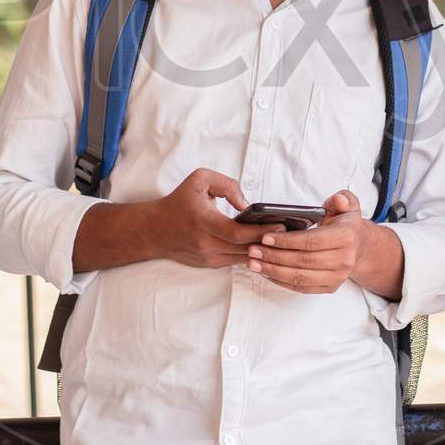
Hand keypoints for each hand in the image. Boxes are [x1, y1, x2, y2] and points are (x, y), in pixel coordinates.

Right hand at [147, 168, 273, 268]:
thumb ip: (227, 185)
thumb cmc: (179, 202)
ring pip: (244, 258)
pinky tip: (264, 244)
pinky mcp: (209, 265)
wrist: (155, 230)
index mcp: (204, 222)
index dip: (262, 231)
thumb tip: (247, 204)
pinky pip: (236, 260)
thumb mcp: (200, 179)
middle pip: (246, 249)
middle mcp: (206, 244)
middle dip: (269, 241)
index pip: (238, 233)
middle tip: (290, 232)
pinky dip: (250, 253)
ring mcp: (208, 258)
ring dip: (262, 249)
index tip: (281, 224)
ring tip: (282, 239)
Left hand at [247, 190, 366, 293]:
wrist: (358, 247)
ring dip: (273, 271)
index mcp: (346, 237)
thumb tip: (338, 199)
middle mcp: (344, 260)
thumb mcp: (348, 204)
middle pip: (303, 261)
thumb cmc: (344, 224)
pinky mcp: (329, 287)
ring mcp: (337, 277)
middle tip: (253, 250)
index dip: (287, 241)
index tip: (265, 238)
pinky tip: (266, 272)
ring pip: (300, 277)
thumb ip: (343, 198)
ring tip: (253, 263)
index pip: (311, 241)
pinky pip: (302, 288)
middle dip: (274, 256)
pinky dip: (281, 281)